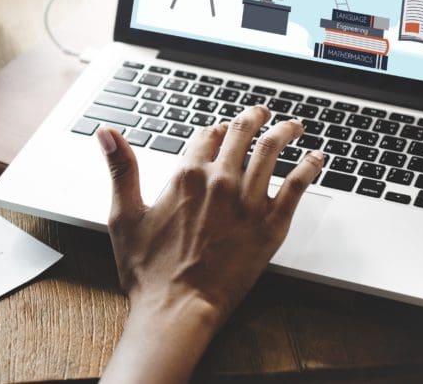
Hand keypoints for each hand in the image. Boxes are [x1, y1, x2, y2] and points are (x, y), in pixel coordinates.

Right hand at [98, 105, 323, 382]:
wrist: (178, 308)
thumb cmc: (148, 270)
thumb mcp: (124, 214)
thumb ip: (121, 168)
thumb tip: (106, 132)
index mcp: (186, 175)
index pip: (207, 135)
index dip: (215, 129)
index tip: (221, 128)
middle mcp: (219, 181)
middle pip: (242, 134)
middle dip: (253, 118)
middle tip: (261, 113)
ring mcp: (248, 202)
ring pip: (272, 151)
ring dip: (285, 131)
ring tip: (293, 125)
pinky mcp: (270, 225)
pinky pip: (297, 186)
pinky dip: (309, 167)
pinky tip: (317, 158)